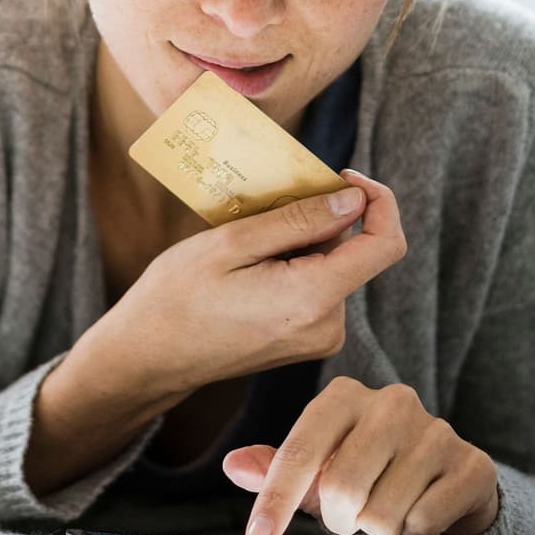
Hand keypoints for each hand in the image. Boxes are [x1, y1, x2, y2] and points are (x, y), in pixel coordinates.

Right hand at [82, 169, 406, 401]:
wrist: (148, 357)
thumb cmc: (178, 298)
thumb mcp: (232, 243)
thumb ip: (300, 221)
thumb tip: (353, 201)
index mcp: (313, 299)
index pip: (386, 245)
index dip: (378, 201)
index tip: (343, 176)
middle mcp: (327, 326)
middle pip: (353, 252)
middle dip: (319, 221)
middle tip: (264, 208)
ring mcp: (318, 338)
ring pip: (333, 267)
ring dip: (301, 243)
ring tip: (246, 244)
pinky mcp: (305, 341)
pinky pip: (317, 288)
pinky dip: (294, 265)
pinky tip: (250, 267)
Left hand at [223, 377, 499, 534]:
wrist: (449, 476)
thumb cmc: (370, 469)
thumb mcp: (320, 466)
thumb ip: (276, 467)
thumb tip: (235, 466)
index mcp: (344, 395)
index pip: (299, 452)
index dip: (276, 501)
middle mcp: (391, 402)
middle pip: (342, 489)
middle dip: (339, 520)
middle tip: (350, 517)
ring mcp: (435, 431)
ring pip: (382, 514)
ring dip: (378, 528)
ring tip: (387, 509)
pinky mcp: (472, 464)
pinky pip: (423, 523)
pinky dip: (415, 534)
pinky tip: (421, 511)